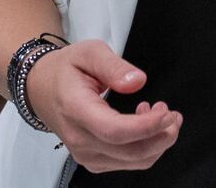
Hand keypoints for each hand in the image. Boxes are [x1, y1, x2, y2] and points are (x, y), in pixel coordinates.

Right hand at [23, 40, 181, 172]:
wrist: (42, 88)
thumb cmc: (65, 70)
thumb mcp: (89, 52)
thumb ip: (114, 66)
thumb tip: (137, 81)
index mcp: (76, 109)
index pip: (114, 130)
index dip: (146, 126)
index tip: (166, 112)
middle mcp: (79, 138)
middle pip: (129, 152)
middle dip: (161, 135)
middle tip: (173, 114)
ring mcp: (85, 153)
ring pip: (133, 161)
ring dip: (157, 142)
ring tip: (162, 116)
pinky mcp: (93, 159)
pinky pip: (128, 162)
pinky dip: (145, 147)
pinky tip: (144, 124)